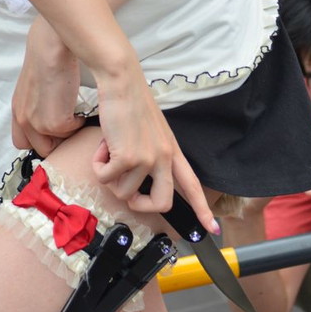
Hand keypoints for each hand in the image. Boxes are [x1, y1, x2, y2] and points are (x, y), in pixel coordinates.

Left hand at [11, 17, 83, 158]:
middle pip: (41, 149)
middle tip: (69, 124)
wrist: (52, 47)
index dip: (41, 139)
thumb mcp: (35, 86)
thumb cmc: (48, 57)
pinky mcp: (55, 123)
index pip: (23, 142)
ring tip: (76, 113)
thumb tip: (55, 114)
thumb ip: (38, 105)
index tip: (56, 132)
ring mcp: (37, 124)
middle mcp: (23, 120)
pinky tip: (80, 106)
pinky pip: (73, 132)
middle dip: (57, 140)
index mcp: (18, 111)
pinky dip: (80, 121)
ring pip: (58, 144)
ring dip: (69, 132)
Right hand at [92, 71, 216, 233]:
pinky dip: (98, 166)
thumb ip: (150, 154)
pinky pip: (106, 178)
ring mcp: (147, 159)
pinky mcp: (128, 157)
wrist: (122, 83)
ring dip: (110, 177)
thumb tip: (131, 178)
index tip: (213, 228)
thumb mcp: (151, 131)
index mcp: (172, 152)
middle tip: (127, 193)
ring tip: (109, 151)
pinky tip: (102, 146)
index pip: (192, 185)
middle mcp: (164, 158)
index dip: (202, 209)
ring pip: (124, 192)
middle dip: (140, 205)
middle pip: (162, 203)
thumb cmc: (131, 104)